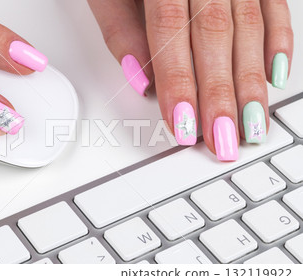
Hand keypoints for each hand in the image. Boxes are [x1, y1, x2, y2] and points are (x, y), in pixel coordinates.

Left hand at [89, 0, 292, 160]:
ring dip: (251, 80)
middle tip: (223, 140)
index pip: (171, 32)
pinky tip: (274, 76)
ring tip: (250, 123)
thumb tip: (143, 82)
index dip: (179, 82)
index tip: (183, 124)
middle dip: (220, 93)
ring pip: (249, 26)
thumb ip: (122, 30)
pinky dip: (277, 41)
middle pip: (216, 35)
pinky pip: (275, 5)